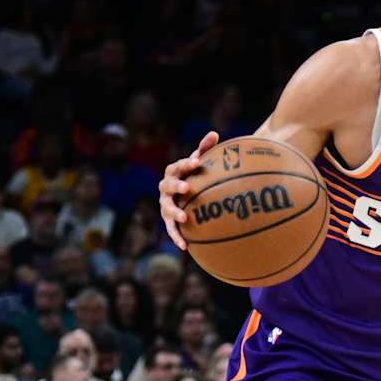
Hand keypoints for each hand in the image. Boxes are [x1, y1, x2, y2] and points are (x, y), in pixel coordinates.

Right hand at [159, 132, 215, 249]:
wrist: (187, 191)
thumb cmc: (196, 175)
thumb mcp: (201, 162)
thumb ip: (205, 149)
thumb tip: (215, 133)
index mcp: (174, 172)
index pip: (179, 166)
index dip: (187, 164)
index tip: (198, 162)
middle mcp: (166, 187)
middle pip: (167, 185)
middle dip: (176, 186)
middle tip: (186, 188)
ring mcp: (166, 204)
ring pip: (166, 209)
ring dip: (174, 213)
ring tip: (185, 218)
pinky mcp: (168, 220)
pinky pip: (171, 229)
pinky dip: (177, 237)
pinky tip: (186, 247)